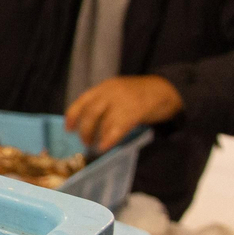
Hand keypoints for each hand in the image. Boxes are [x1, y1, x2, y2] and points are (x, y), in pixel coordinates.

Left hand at [65, 75, 182, 152]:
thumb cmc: (139, 95)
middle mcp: (110, 92)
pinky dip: (109, 139)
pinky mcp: (136, 111)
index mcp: (104, 87)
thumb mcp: (117, 92)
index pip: (82, 101)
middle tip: (84, 142)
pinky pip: (118, 127)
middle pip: (90, 112)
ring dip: (96, 136)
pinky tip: (104, 147)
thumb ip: (104, 103)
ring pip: (103, 122)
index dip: (72, 115)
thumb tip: (88, 123)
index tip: (68, 128)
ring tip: (95, 146)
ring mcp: (123, 101)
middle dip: (84, 129)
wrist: (166, 89)